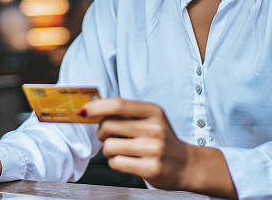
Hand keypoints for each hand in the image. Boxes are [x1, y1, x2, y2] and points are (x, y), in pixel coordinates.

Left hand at [82, 98, 236, 198]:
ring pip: (109, 146)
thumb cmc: (161, 140)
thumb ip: (126, 113)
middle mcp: (155, 128)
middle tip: (107, 136)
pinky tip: (127, 161)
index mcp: (153, 112)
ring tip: (121, 151)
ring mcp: (153, 149)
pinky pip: (116, 163)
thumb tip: (93, 107)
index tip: (85, 111)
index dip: (98, 107)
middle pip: (109, 125)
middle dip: (101, 132)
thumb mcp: (150, 119)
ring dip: (108, 150)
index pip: (119, 104)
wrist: (186, 165)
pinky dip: (115, 163)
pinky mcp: (151, 168)